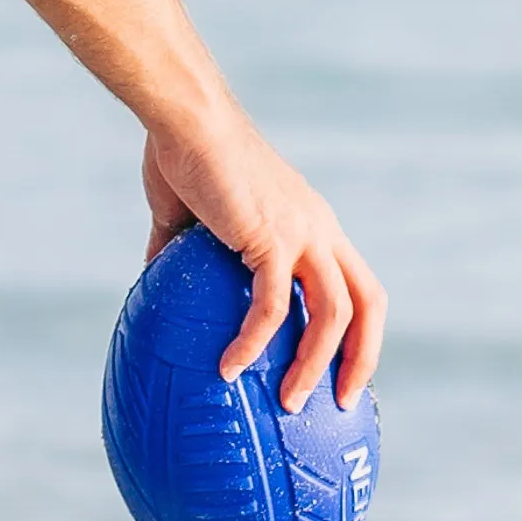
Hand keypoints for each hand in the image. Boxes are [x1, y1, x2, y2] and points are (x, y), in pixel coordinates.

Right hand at [142, 112, 384, 413]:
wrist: (184, 118)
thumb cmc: (182, 153)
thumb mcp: (186, 213)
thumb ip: (179, 248)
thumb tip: (153, 281)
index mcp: (312, 223)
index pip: (357, 284)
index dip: (358, 330)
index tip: (338, 370)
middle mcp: (320, 230)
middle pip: (369, 303)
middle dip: (363, 357)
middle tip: (338, 401)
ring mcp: (302, 233)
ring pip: (335, 313)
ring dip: (316, 365)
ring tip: (288, 402)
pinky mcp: (271, 238)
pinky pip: (271, 306)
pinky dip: (253, 342)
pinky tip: (229, 367)